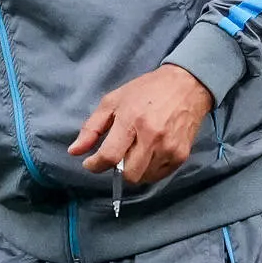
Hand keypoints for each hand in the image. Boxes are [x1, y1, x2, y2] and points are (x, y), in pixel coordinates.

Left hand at [67, 65, 213, 186]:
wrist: (187, 85)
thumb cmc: (146, 91)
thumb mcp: (113, 101)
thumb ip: (91, 128)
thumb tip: (74, 152)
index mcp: (132, 119)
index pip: (110, 156)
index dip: (95, 165)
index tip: (91, 163)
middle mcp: (152, 136)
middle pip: (128, 174)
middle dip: (117, 169)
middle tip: (118, 155)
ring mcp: (169, 148)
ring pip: (143, 177)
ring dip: (133, 170)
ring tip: (135, 151)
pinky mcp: (182, 155)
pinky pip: (158, 176)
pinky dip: (149, 170)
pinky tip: (148, 154)